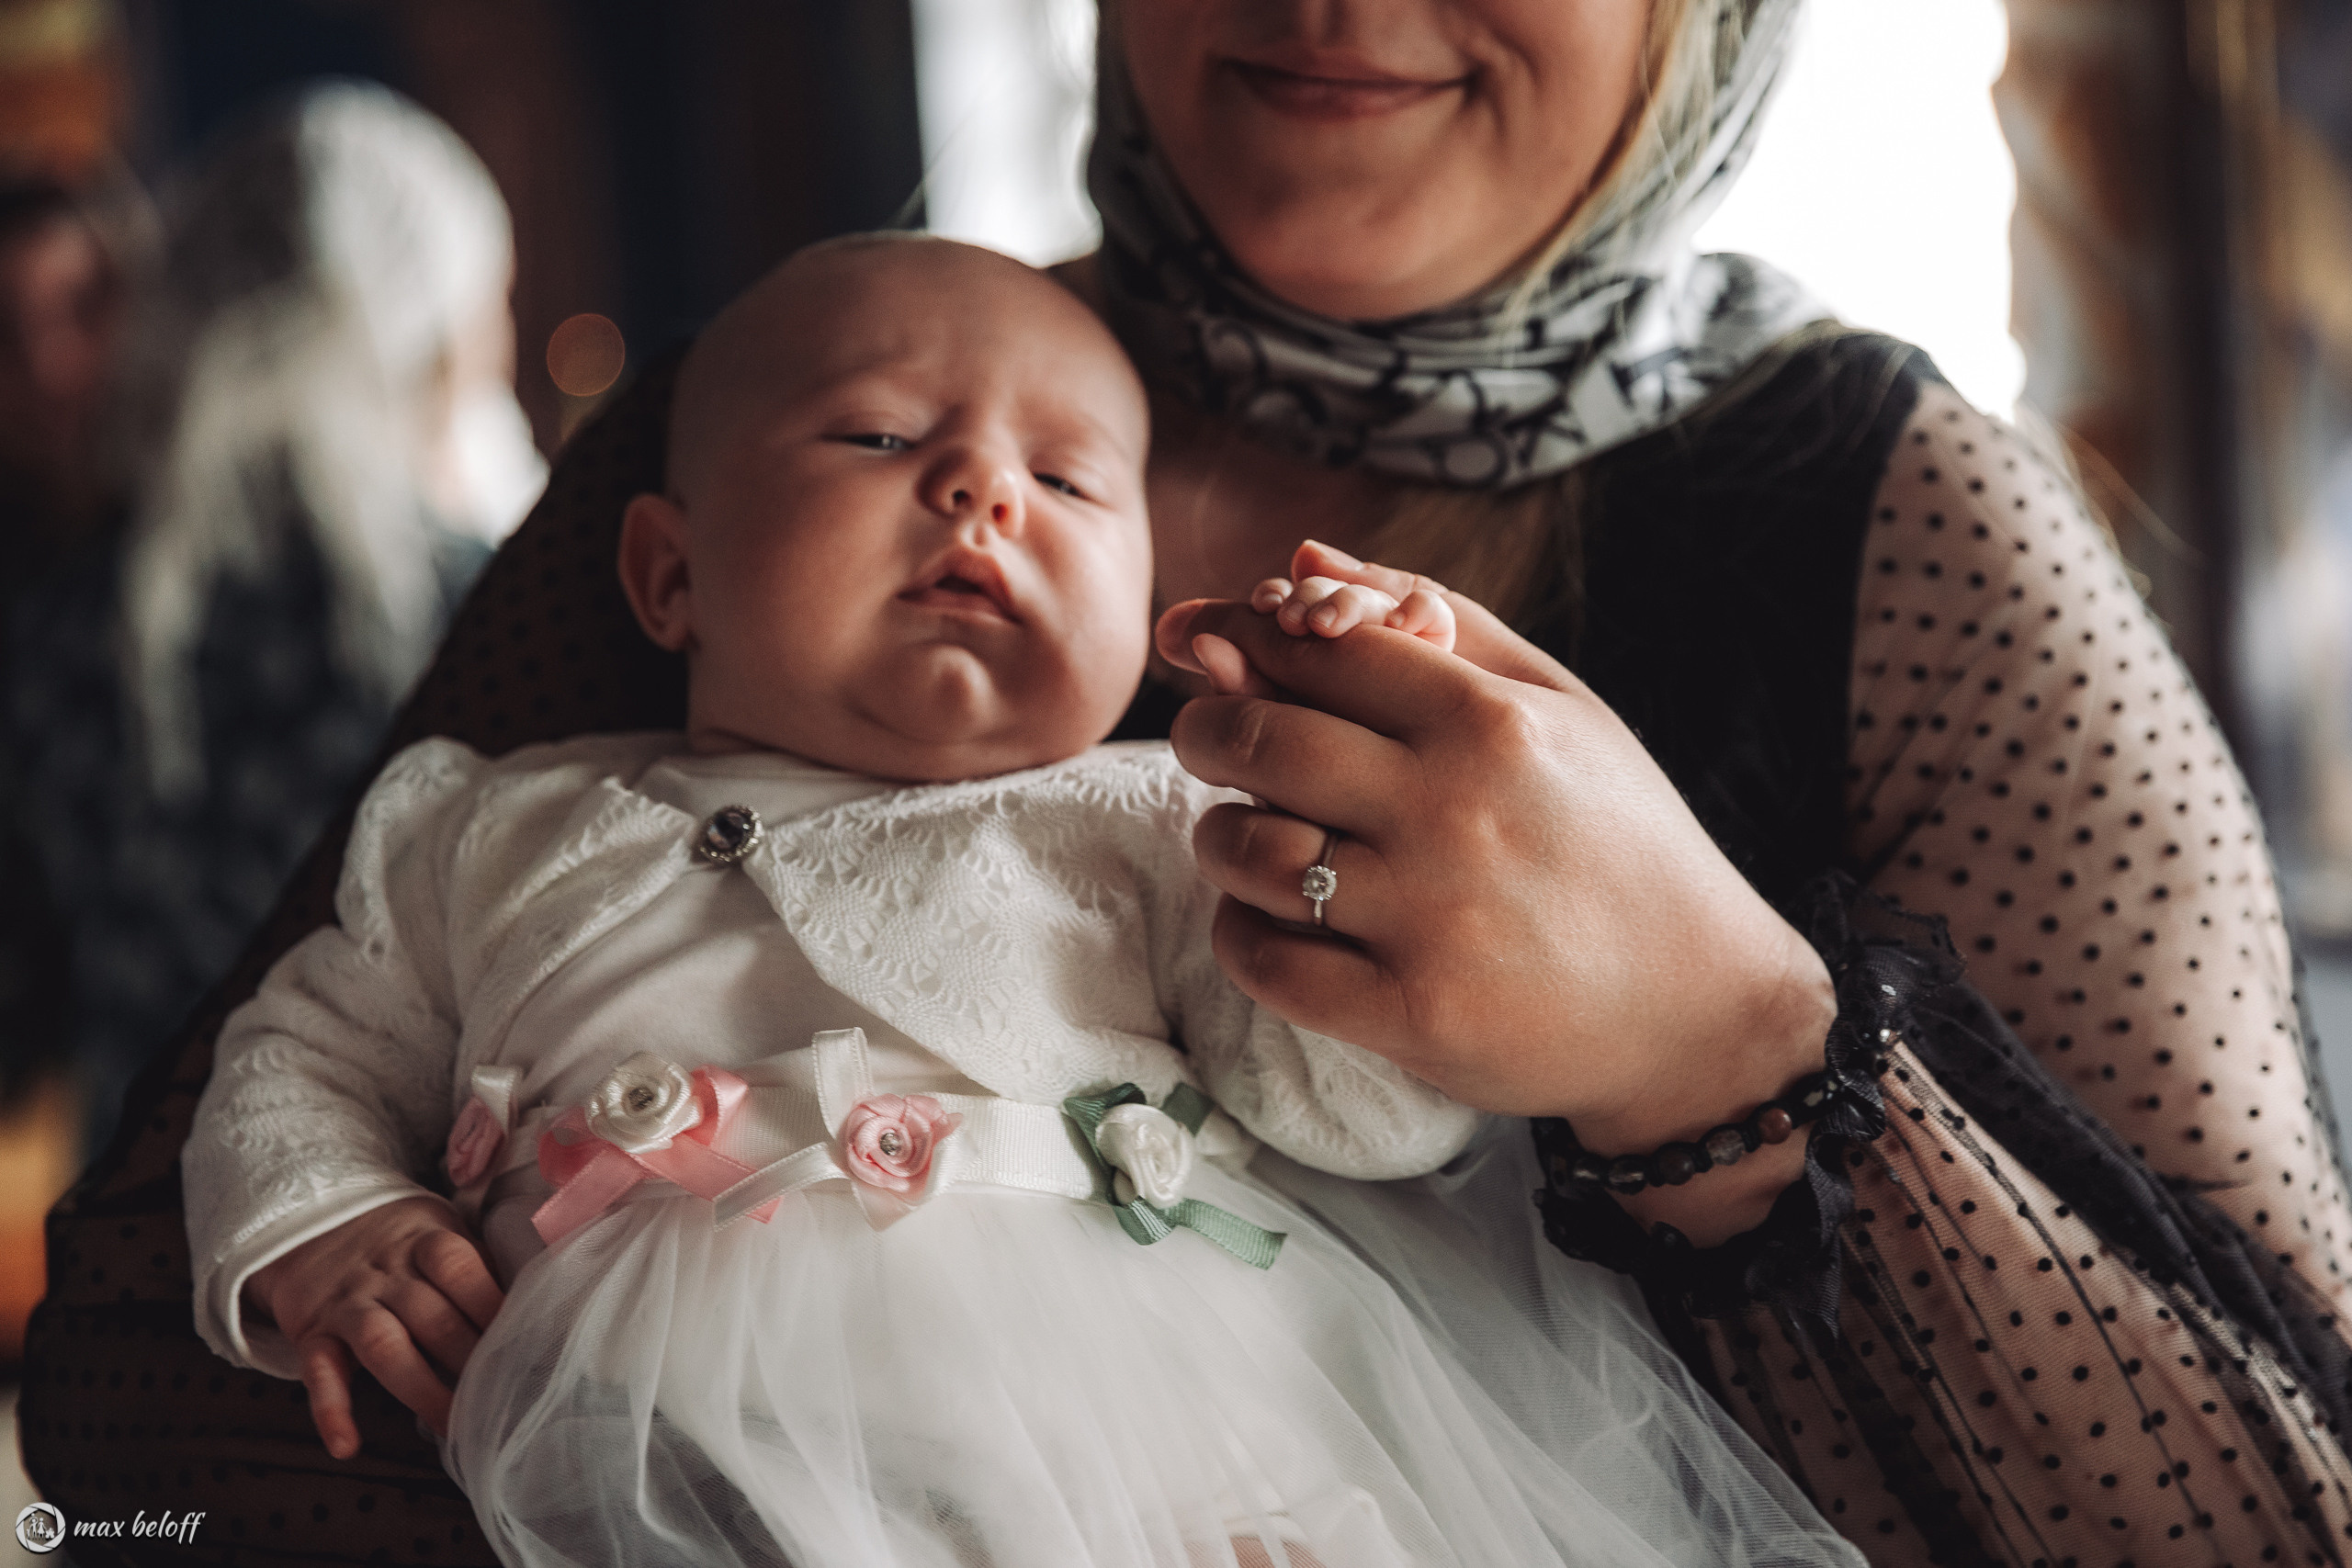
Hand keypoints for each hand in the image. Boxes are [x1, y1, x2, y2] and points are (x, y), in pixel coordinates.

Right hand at [243, 1196, 504, 1457]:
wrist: (311, 1222)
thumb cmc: (402, 1242)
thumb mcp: (440, 1233)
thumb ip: (479, 1268)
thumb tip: (538, 1310)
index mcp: (426, 1241)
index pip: (458, 1267)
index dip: (489, 1304)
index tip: (523, 1343)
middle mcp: (386, 1272)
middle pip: (429, 1314)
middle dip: (468, 1358)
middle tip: (503, 1397)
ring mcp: (347, 1304)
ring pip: (383, 1344)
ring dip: (420, 1389)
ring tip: (452, 1427)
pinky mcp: (312, 1334)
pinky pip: (319, 1372)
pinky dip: (331, 1410)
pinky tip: (347, 1444)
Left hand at [1155, 542, 1834, 1240]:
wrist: (1701, 1004)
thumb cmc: (1618, 838)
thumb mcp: (1559, 705)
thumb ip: (1434, 617)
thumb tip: (1300, 558)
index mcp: (1489, 720)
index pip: (1316, 649)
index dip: (1249, 642)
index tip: (1233, 659)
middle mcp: (1454, 810)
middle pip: (1258, 739)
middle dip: (1207, 730)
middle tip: (1211, 740)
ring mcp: (1430, 917)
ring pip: (1248, 852)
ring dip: (1219, 838)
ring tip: (1242, 836)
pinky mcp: (1411, 1013)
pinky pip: (1266, 961)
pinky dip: (1239, 934)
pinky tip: (1265, 918)